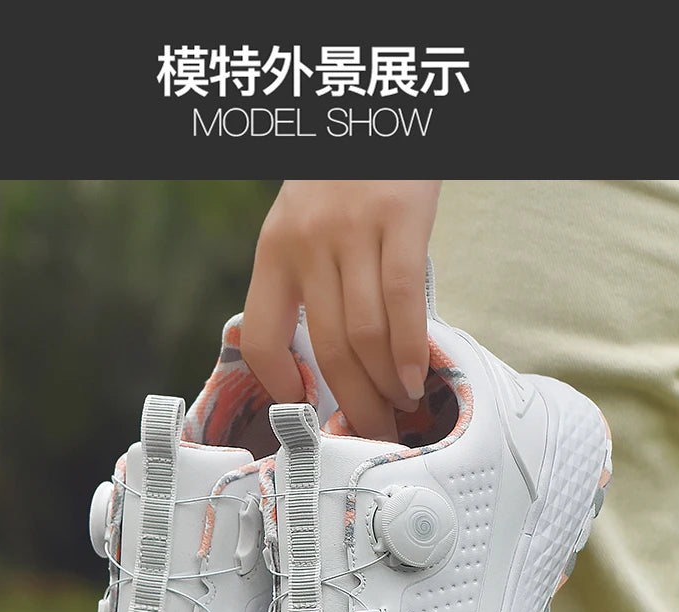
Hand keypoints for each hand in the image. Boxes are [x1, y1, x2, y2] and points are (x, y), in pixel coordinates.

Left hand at [240, 180, 441, 440]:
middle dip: (352, 402)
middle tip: (373, 432)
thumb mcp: (302, 223)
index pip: (261, 336)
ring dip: (385, 384)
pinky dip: (410, 348)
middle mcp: (307, 242)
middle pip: (326, 348)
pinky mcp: (401, 218)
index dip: (279, 384)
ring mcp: (353, 230)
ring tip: (401, 409)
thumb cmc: (343, 179)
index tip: (306, 410)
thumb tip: (328, 354)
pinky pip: (403, 299)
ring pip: (364, 332)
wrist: (370, 113)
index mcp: (274, 249)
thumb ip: (306, 279)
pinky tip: (417, 377)